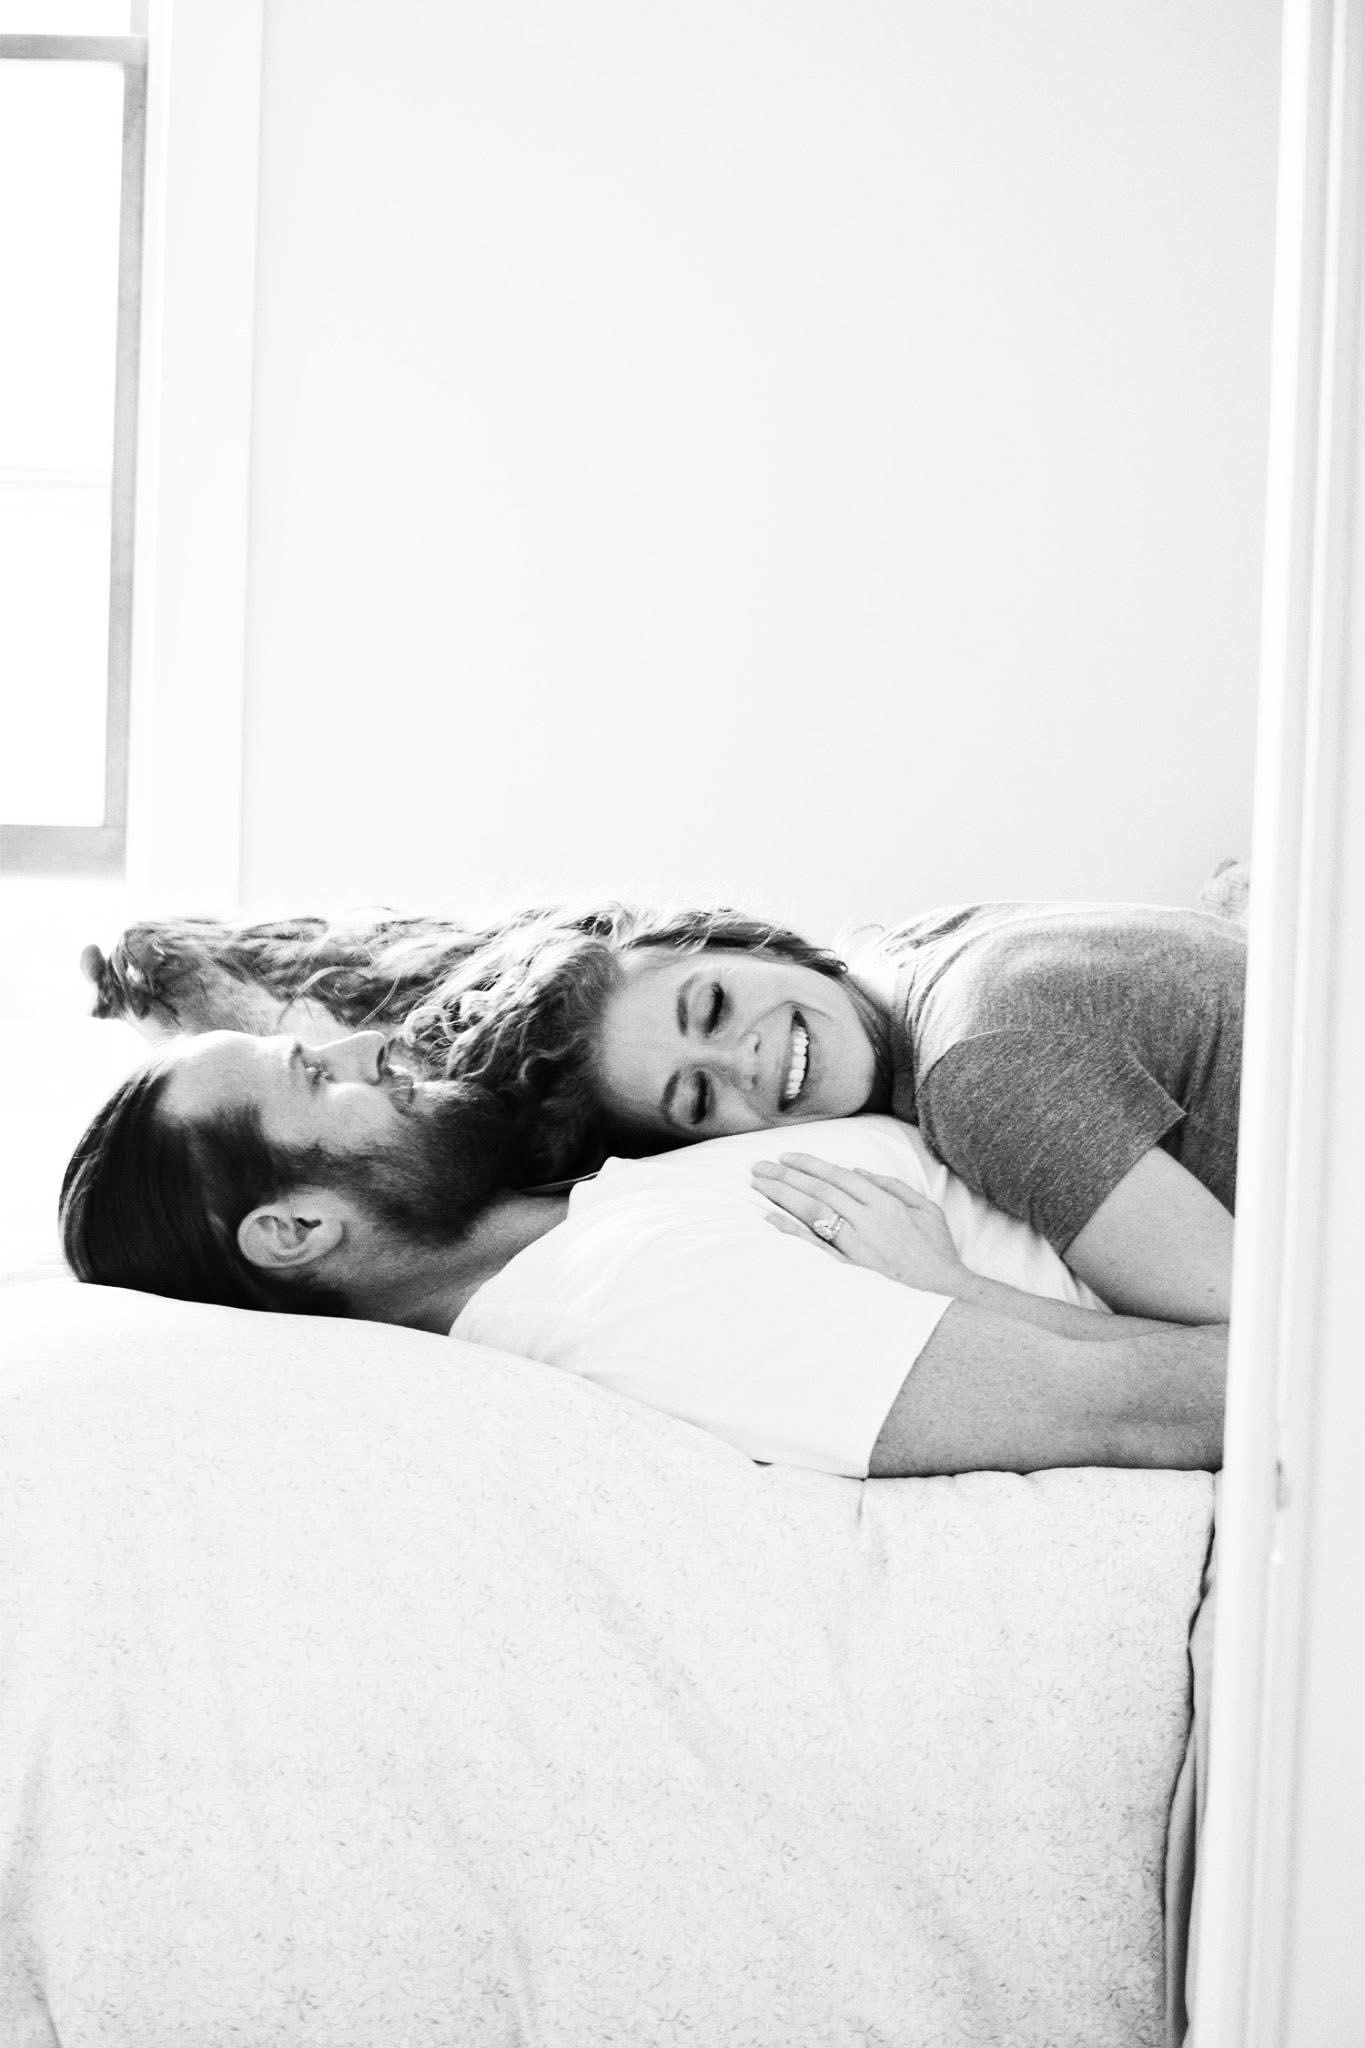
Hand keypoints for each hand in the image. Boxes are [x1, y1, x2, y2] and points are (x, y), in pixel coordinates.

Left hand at [751, 1153, 968, 1293]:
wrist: (945, 1296)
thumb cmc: (937, 1253)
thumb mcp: (927, 1209)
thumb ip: (893, 1186)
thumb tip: (858, 1171)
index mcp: (886, 1203)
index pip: (839, 1175)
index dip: (810, 1164)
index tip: (786, 1157)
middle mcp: (868, 1220)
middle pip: (820, 1189)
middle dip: (786, 1175)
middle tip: (758, 1166)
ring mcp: (856, 1246)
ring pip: (813, 1211)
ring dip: (783, 1195)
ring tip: (759, 1184)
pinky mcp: (849, 1270)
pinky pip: (815, 1247)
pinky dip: (792, 1231)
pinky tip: (771, 1218)